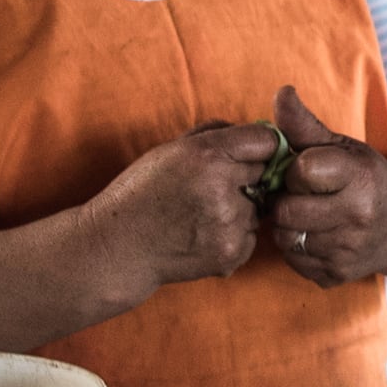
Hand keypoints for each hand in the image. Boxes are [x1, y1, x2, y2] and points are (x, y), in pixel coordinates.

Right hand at [73, 121, 280, 305]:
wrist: (118, 246)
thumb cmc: (142, 192)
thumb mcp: (171, 149)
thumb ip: (216, 133)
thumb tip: (259, 133)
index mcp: (208, 154)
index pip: (268, 141)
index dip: (261, 146)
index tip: (251, 154)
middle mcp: (222, 187)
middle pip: (266, 173)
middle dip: (248, 176)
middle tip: (212, 188)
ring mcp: (228, 224)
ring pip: (259, 208)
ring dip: (241, 208)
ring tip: (200, 214)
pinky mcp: (231, 253)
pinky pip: (251, 236)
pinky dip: (234, 235)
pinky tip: (202, 234)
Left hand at [258, 84, 386, 287]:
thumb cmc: (369, 179)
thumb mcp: (344, 147)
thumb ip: (306, 124)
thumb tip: (280, 92)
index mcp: (361, 180)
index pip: (301, 171)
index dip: (297, 169)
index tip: (309, 170)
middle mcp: (357, 220)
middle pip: (286, 209)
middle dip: (287, 198)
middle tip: (300, 194)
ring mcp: (347, 253)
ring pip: (284, 236)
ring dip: (288, 223)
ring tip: (306, 212)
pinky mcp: (336, 276)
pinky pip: (293, 260)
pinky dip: (296, 247)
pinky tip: (315, 234)